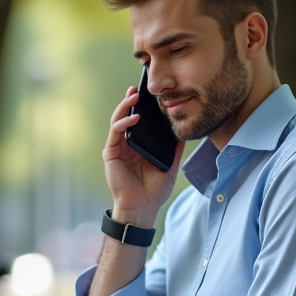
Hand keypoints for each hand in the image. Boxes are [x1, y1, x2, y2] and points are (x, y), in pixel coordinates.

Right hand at [103, 87, 183, 226]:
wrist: (142, 207)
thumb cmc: (154, 190)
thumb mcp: (170, 164)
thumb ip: (175, 148)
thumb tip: (184, 131)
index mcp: (138, 145)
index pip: (139, 120)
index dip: (142, 106)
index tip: (151, 93)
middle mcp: (126, 144)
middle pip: (126, 116)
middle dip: (131, 100)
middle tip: (139, 88)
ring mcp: (117, 147)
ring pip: (118, 120)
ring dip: (125, 106)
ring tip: (134, 96)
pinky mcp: (111, 153)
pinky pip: (115, 132)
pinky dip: (123, 122)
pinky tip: (134, 116)